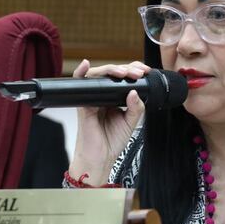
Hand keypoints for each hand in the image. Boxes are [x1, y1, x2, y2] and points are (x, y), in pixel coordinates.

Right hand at [68, 59, 149, 184]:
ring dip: (111, 70)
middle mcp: (102, 95)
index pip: (123, 78)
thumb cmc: (112, 141)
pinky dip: (80, 72)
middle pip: (111, 73)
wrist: (100, 159)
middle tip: (138, 73)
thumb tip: (134, 91)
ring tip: (124, 73)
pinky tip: (85, 64)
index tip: (145, 71)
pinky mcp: (83, 104)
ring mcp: (92, 98)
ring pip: (98, 75)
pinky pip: (79, 84)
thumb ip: (136, 107)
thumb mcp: (131, 122)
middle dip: (126, 69)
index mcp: (114, 98)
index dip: (133, 70)